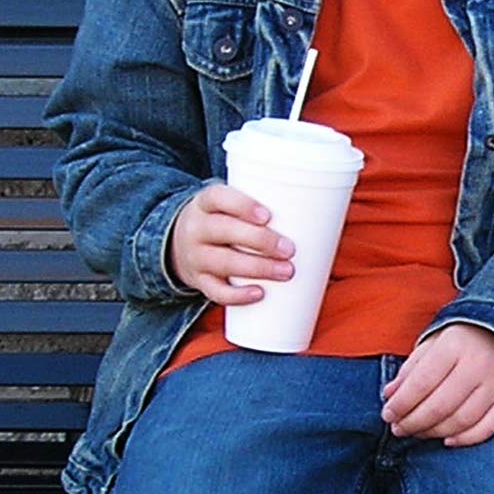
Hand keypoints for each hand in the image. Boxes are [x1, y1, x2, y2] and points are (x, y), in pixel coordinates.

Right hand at [166, 182, 293, 304]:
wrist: (178, 245)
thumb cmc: (220, 222)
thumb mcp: (226, 207)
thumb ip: (257, 208)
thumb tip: (315, 214)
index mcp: (205, 204)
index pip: (218, 198)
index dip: (242, 205)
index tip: (267, 216)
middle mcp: (196, 228)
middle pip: (223, 230)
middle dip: (259, 240)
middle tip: (289, 249)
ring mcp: (195, 257)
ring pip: (223, 262)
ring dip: (257, 268)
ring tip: (286, 271)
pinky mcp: (199, 281)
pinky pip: (215, 291)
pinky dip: (237, 295)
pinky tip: (259, 294)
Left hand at [382, 324, 493, 447]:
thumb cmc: (460, 340)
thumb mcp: (432, 344)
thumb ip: (410, 369)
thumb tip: (390, 395)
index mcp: (453, 346)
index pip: (422, 382)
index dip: (401, 403)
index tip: (387, 415)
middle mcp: (477, 365)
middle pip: (441, 405)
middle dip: (414, 422)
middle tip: (398, 429)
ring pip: (462, 420)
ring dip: (435, 432)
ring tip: (418, 433)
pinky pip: (488, 427)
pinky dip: (466, 439)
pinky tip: (447, 440)